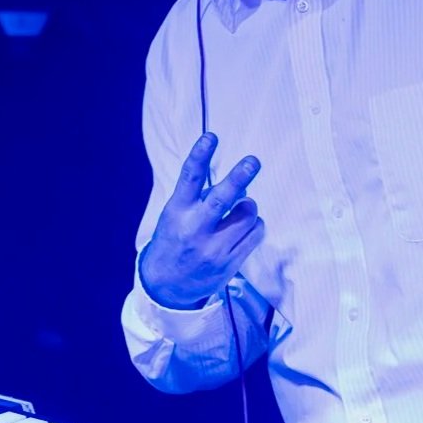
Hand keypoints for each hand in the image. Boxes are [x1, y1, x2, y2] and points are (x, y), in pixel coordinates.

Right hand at [138, 132, 264, 309]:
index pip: (189, 178)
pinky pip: (256, 232)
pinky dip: (255, 224)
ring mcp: (213, 248)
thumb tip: (242, 181)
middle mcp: (195, 228)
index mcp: (178, 211)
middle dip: (238, 177)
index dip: (200, 155)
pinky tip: (244, 228)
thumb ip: (204, 195)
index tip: (211, 136)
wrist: (167, 285)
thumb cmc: (176, 238)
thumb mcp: (178, 213)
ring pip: (247, 214)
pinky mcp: (230, 263)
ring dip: (249, 206)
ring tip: (240, 210)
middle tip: (253, 161)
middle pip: (221, 199)